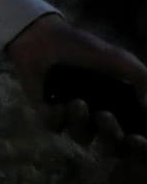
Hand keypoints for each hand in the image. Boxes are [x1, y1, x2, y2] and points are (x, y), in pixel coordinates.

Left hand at [6, 13, 146, 152]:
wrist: (46, 39)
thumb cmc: (86, 49)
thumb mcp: (121, 61)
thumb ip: (141, 80)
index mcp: (120, 109)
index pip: (134, 135)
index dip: (138, 144)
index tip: (137, 138)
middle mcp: (99, 118)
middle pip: (112, 145)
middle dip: (111, 134)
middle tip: (105, 116)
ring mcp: (74, 118)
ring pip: (83, 137)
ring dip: (82, 123)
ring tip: (77, 102)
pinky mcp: (49, 114)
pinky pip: (55, 128)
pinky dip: (58, 118)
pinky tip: (58, 104)